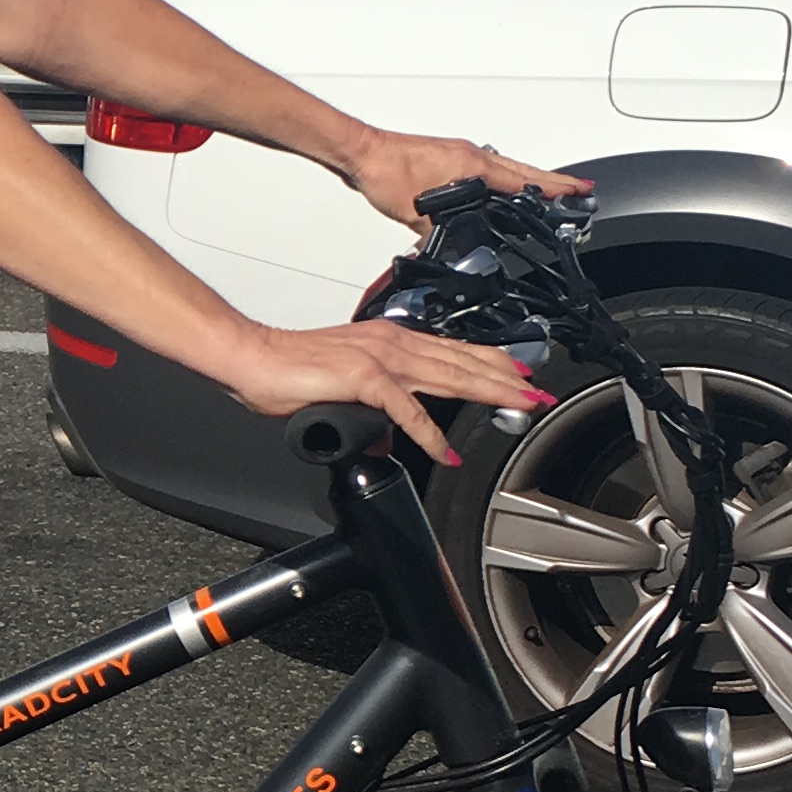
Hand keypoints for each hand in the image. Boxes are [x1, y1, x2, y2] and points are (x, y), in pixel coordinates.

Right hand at [218, 314, 551, 469]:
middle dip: (506, 378)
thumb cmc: (289, 367)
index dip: (491, 362)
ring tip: (518, 406)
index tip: (519, 375)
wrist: (252, 358)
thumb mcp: (344, 388)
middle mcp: (391, 343)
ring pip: (448, 376)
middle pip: (462, 361)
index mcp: (389, 339)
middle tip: (539, 393)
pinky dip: (429, 435)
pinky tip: (445, 452)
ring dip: (488, 392)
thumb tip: (387, 439)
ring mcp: (379, 358)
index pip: (452, 350)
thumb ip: (373, 409)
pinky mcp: (363, 378)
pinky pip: (407, 411)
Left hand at [345, 131, 589, 231]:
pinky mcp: (446, 157)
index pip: (524, 179)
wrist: (360, 152)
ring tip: (546, 191)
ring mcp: (459, 154)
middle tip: (578, 189)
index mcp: (473, 164)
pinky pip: (487, 168)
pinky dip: (502, 178)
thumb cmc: (384, 170)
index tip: (581, 190)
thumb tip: (450, 249)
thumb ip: (440, 234)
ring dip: (527, 178)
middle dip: (552, 182)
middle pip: (523, 170)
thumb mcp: (416, 214)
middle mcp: (470, 155)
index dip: (555, 188)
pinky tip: (497, 190)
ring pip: (506, 167)